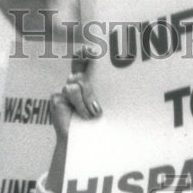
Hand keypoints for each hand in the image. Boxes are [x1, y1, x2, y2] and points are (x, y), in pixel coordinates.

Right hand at [46, 49, 101, 192]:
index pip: (84, 57)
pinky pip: (68, 96)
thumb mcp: (110, 106)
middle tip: (95, 61)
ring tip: (95, 114)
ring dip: (87, 100)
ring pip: (75, 84)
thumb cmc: (101, 125)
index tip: (95, 47)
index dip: (86, 50)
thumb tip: (136, 79)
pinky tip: (84, 117)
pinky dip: (80, 107)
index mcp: (88, 79)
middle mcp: (75, 81)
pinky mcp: (56, 99)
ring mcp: (64, 90)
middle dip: (86, 62)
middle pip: (79, 66)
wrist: (86, 145)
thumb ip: (113, 92)